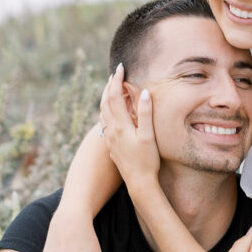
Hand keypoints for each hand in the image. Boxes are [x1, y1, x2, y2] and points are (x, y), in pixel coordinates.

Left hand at [100, 65, 159, 201]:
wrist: (139, 183)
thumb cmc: (147, 161)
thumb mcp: (149, 136)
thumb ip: (145, 113)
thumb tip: (143, 92)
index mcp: (120, 125)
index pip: (114, 96)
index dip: (117, 81)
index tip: (121, 68)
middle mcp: (111, 130)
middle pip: (105, 102)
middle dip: (109, 86)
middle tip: (116, 74)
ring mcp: (109, 139)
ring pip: (102, 113)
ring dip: (106, 98)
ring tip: (112, 89)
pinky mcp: (111, 146)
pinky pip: (105, 123)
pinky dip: (107, 111)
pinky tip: (112, 112)